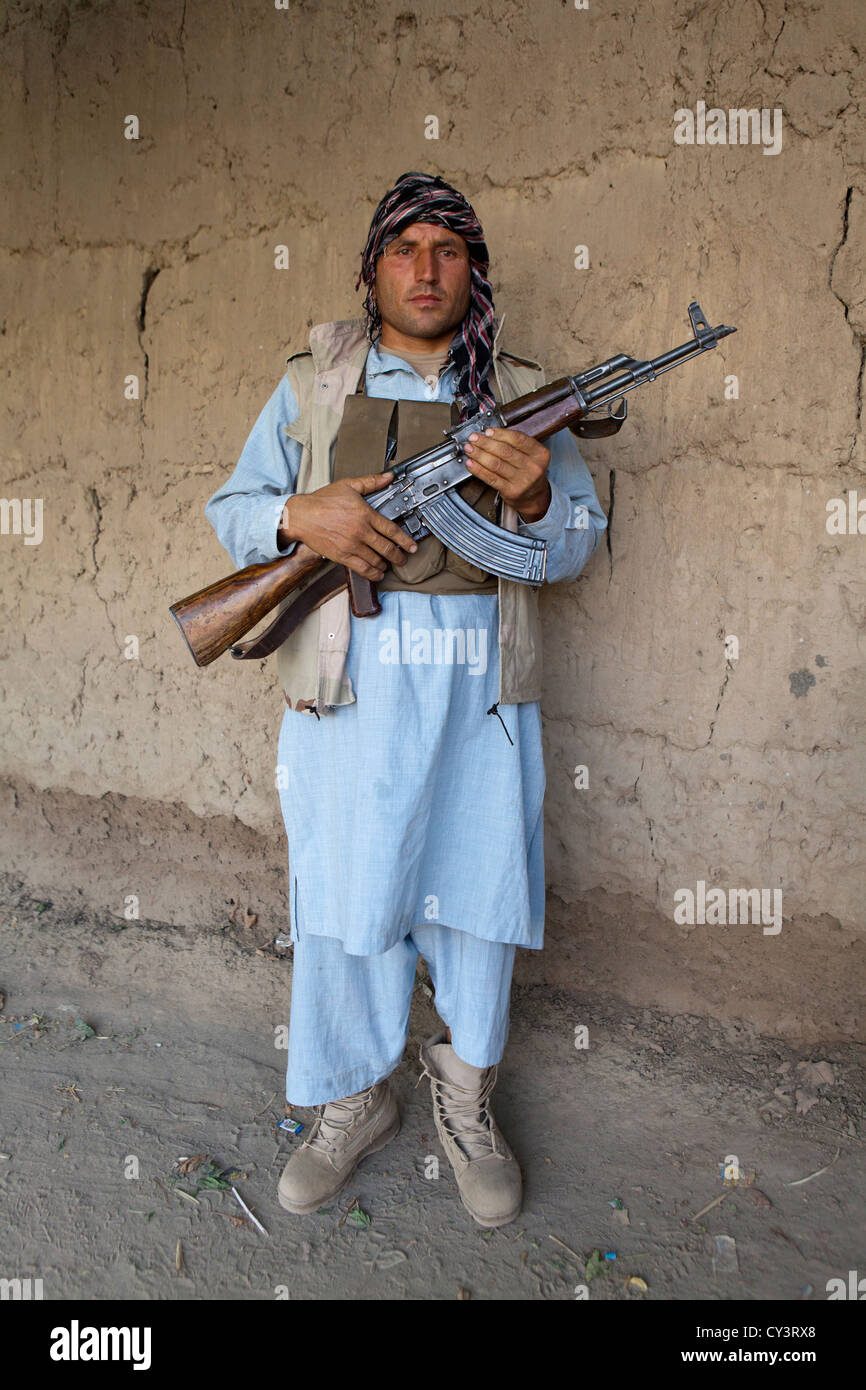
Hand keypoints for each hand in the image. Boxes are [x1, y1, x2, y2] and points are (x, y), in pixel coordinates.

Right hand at [279, 472, 418, 580]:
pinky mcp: (342, 556)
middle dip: (399, 556)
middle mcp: (361, 531)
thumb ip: (370, 482)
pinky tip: (377, 573)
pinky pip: (362, 568)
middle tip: (404, 559)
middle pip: (387, 548)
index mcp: (365, 514)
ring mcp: (352, 545)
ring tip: (389, 565)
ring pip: (376, 560)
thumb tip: (388, 477)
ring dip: (386, 565)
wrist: (301, 516)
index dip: (405, 540)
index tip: (412, 546)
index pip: (392, 530)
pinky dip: (372, 573)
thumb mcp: (348, 485)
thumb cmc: (322, 501)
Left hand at [463, 428, 551, 522]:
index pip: (518, 439)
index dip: (500, 434)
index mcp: (540, 454)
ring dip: (479, 454)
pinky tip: (471, 463)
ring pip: (496, 464)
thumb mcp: (531, 455)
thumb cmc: (528, 472)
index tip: (487, 431)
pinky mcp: (511, 491)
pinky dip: (478, 469)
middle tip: (474, 438)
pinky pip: (491, 478)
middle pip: (505, 451)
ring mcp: (522, 481)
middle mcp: (533, 467)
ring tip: (469, 449)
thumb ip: (515, 444)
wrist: (533, 496)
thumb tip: (489, 434)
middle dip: (485, 443)